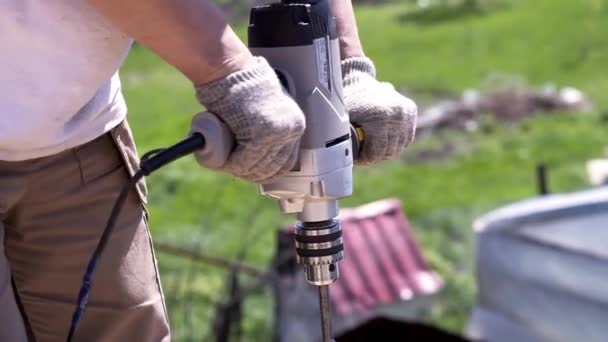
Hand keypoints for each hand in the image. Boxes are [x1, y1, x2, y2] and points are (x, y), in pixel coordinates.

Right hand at [193, 57, 304, 182]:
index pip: (286, 160)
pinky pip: (244, 162)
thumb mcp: (264, 108)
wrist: (230, 70)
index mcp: (295, 124)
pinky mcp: (259, 137)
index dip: (266, 170)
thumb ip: (267, 128)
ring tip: (226, 163)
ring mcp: (276, 134)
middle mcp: (291, 130)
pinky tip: (224, 161)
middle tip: (235, 168)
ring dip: (240, 169)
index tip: (251, 170)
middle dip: (253, 172)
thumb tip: (259, 152)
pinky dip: (232, 164)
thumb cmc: (241, 86)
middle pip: (273, 168)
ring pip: (258, 168)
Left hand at [342, 57, 416, 164]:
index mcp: (380, 117)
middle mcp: (397, 114)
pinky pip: (406, 138)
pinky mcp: (410, 110)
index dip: (365, 159)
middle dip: (375, 157)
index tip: (357, 159)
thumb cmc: (346, 103)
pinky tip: (383, 141)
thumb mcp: (342, 121)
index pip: (376, 152)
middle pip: (389, 151)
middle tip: (364, 157)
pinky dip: (396, 142)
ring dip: (386, 151)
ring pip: (399, 147)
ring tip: (372, 150)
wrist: (357, 81)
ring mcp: (406, 112)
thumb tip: (341, 161)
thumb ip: (345, 141)